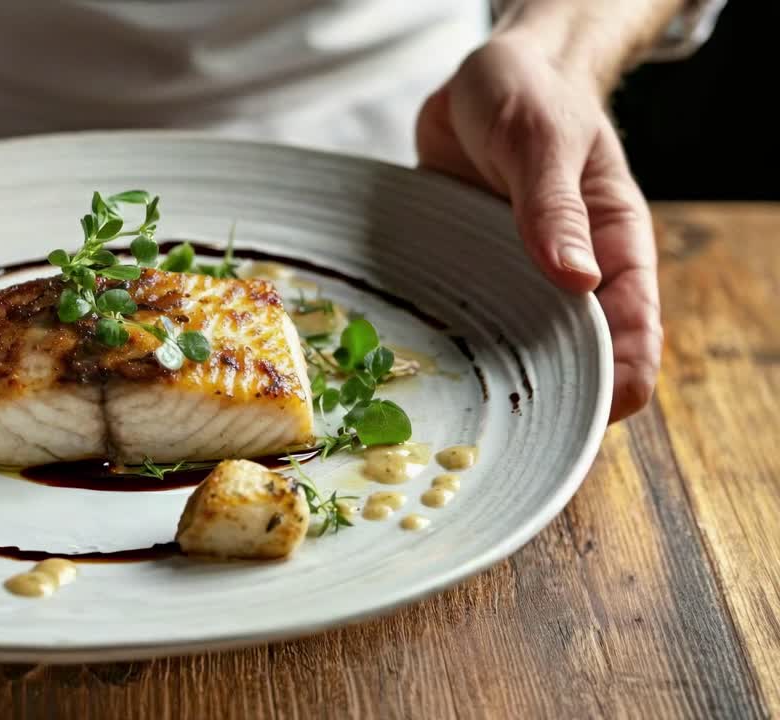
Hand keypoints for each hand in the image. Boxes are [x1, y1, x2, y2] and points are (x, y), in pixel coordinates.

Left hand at [416, 37, 660, 421]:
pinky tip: (411, 368)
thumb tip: (578, 278)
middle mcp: (569, 274)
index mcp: (614, 247)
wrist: (485, 78)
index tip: (589, 420)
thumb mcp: (544, 141)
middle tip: (505, 433)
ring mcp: (515, 277)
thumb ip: (554, 206)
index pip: (633, 331)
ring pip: (512, 346)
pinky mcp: (469, 271)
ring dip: (489, 377)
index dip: (617, 382)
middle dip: (547, 398)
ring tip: (454, 414)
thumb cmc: (533, 99)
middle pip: (571, 357)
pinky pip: (461, 318)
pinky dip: (444, 342)